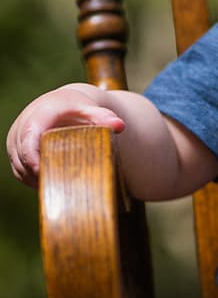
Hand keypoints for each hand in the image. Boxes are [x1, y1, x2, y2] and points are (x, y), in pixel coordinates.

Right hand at [7, 84, 124, 187]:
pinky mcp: (17, 153)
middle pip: (23, 158)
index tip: (45, 175)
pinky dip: (33, 180)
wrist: (63, 105)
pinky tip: (50, 188)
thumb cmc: (78, 108)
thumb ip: (104, 117)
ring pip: (20, 167)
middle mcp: (22, 128)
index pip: (29, 140)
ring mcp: (16, 142)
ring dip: (36, 180)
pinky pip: (20, 171)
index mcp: (38, 116)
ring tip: (58, 192)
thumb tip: (119, 126)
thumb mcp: (91, 110)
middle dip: (39, 175)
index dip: (34, 159)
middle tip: (60, 191)